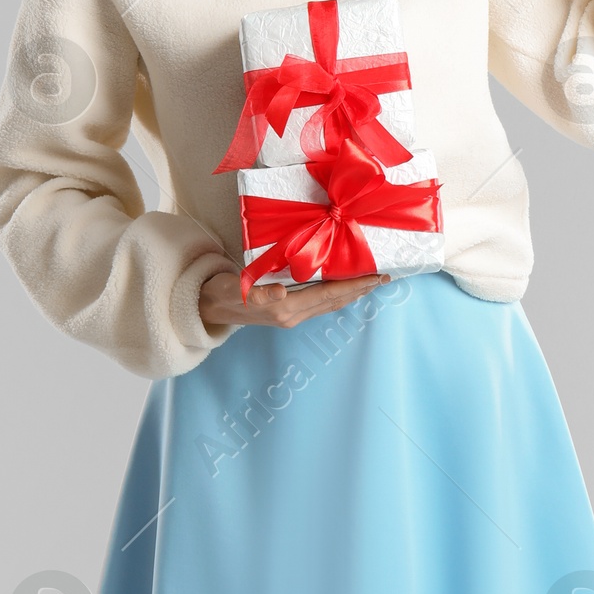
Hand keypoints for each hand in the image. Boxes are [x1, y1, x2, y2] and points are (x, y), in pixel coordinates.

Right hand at [200, 267, 391, 328]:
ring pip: (330, 304)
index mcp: (284, 308)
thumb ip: (258, 293)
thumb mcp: (236, 289)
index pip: (327, 294)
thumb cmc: (221, 293)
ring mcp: (291, 316)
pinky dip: (338, 294)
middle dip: (361, 289)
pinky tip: (346, 289)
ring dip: (353, 293)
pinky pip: (320, 304)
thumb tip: (281, 292)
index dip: (352, 286)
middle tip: (385, 277)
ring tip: (373, 282)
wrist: (208, 307)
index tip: (375, 276)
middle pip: (334, 301)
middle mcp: (292, 315)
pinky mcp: (288, 313)